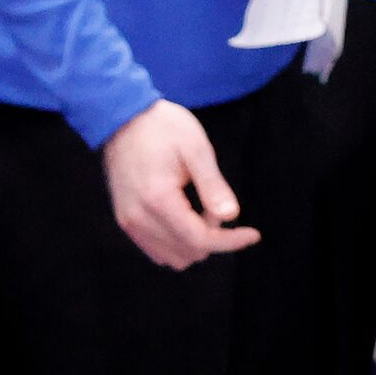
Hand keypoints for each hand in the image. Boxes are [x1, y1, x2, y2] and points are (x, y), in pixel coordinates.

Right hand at [101, 100, 259, 268]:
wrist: (122, 116)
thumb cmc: (162, 127)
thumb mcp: (195, 148)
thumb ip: (212, 185)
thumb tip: (231, 217)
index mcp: (157, 199)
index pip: (199, 240)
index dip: (230, 241)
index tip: (253, 234)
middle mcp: (138, 217)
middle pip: (188, 253)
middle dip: (211, 237)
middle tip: (215, 204)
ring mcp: (128, 221)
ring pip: (173, 258)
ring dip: (194, 243)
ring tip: (198, 210)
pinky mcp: (125, 220)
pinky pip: (156, 250)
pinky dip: (176, 243)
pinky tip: (183, 217)